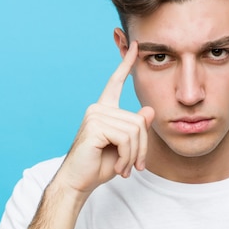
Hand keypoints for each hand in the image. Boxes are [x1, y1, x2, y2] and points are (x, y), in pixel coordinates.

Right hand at [56, 41, 154, 198]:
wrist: (78, 183)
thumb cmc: (99, 165)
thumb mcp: (125, 146)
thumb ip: (136, 128)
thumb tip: (149, 110)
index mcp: (104, 109)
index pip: (116, 82)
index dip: (126, 63)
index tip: (135, 45)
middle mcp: (98, 108)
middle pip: (139, 121)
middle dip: (141, 148)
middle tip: (135, 167)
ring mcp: (95, 115)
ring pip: (135, 131)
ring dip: (134, 155)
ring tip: (125, 169)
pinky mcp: (94, 126)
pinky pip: (126, 138)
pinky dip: (127, 157)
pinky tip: (118, 167)